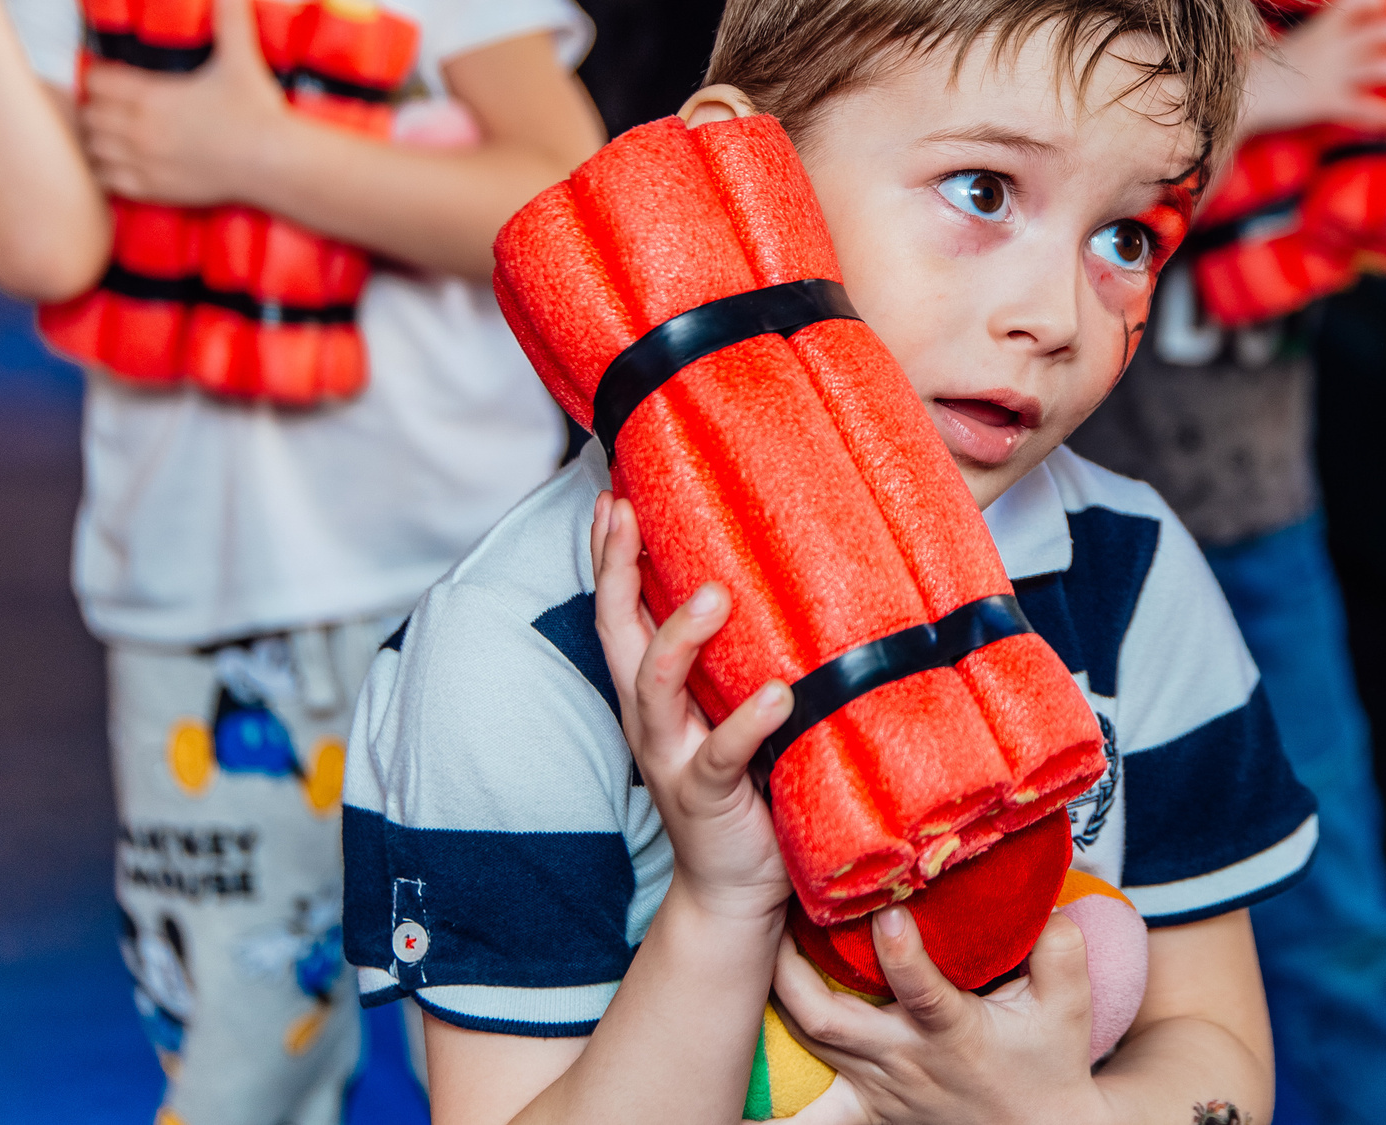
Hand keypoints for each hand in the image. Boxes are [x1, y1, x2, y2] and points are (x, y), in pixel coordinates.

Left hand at [80, 0, 291, 204]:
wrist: (272, 162)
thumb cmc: (255, 111)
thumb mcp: (241, 59)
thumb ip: (231, 17)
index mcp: (151, 96)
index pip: (97, 83)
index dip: (100, 77)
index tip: (112, 76)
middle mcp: (139, 130)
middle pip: (90, 115)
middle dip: (96, 106)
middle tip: (112, 103)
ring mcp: (143, 162)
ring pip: (93, 147)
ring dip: (98, 138)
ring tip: (113, 132)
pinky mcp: (152, 188)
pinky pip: (109, 180)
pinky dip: (108, 170)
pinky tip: (123, 161)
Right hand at [591, 491, 795, 923]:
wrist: (735, 889)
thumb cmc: (743, 785)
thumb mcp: (729, 710)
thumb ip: (736, 660)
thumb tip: (770, 582)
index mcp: (655, 694)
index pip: (620, 613)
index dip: (609, 556)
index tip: (612, 497)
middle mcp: (652, 720)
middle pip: (618, 635)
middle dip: (615, 572)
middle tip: (630, 514)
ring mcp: (673, 759)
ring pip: (656, 689)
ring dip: (680, 637)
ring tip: (717, 594)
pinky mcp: (709, 799)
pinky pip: (720, 757)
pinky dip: (745, 723)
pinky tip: (777, 694)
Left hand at [773, 906, 1106, 1124]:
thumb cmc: (1051, 1063)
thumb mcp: (1070, 1007)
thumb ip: (1060, 949)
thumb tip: (1048, 898)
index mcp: (955, 1034)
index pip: (924, 994)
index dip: (903, 957)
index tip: (886, 915)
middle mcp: (907, 1062)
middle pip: (832, 1021)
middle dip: (793, 971)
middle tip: (777, 912)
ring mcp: (881, 1089)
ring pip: (811, 1044)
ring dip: (780, 998)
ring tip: (759, 942)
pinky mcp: (867, 1109)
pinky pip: (810, 1117)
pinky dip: (772, 1111)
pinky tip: (730, 1102)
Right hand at [1240, 0, 1385, 137]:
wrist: (1238, 92)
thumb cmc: (1247, 70)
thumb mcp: (1270, 44)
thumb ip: (1295, 40)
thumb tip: (1292, 35)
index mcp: (1318, 29)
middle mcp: (1331, 47)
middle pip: (1382, 31)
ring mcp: (1332, 74)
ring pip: (1383, 66)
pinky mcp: (1328, 102)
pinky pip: (1366, 107)